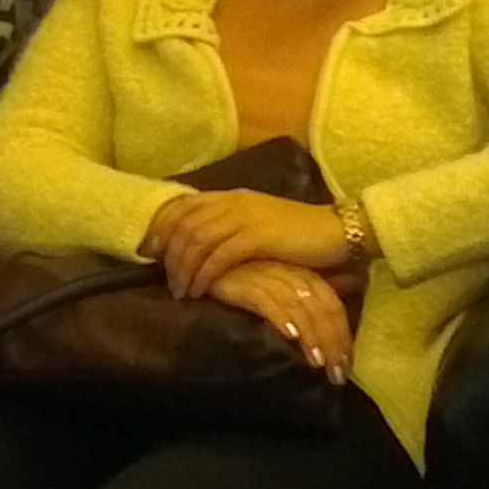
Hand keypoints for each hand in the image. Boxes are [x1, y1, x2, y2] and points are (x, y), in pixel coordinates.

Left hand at [145, 189, 348, 299]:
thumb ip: (232, 227)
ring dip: (185, 268)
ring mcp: (246, 217)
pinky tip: (201, 290)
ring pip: (198, 241)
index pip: (185, 207)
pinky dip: (205, 274)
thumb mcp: (259, 224)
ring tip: (182, 291)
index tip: (152, 253)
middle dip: (171, 255)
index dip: (164, 229)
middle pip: (186, 225)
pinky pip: (219, 256)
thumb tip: (202, 246)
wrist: (336, 231)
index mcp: (233, 196)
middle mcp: (235, 202)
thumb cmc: (298, 233)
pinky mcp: (258, 236)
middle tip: (168, 281)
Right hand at [209, 260, 352, 383]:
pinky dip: (281, 317)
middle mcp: (289, 273)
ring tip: (318, 363)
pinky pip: (267, 300)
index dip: (342, 335)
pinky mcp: (242, 281)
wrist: (200, 263)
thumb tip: (329, 331)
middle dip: (333, 342)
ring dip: (311, 335)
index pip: (331, 305)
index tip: (345, 367)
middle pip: (321, 307)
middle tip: (337, 375)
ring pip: (299, 306)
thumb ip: (301, 306)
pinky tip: (290, 336)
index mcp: (302, 274)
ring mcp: (266, 275)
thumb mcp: (276, 291)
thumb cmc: (239, 282)